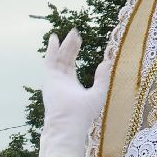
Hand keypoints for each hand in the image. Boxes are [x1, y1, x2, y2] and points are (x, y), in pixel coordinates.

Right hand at [37, 30, 109, 156]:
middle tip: (75, 33)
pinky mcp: (50, 79)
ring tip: (70, 33)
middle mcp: (60, 81)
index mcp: (70, 85)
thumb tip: (106, 61)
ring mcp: (54, 80)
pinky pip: (50, 61)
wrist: (69, 124)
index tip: (79, 41)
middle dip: (69, 46)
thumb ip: (102, 78)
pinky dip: (52, 50)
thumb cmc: (84, 114)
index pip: (70, 65)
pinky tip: (55, 38)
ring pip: (58, 58)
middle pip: (64, 59)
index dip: (74, 52)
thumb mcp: (98, 93)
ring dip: (63, 45)